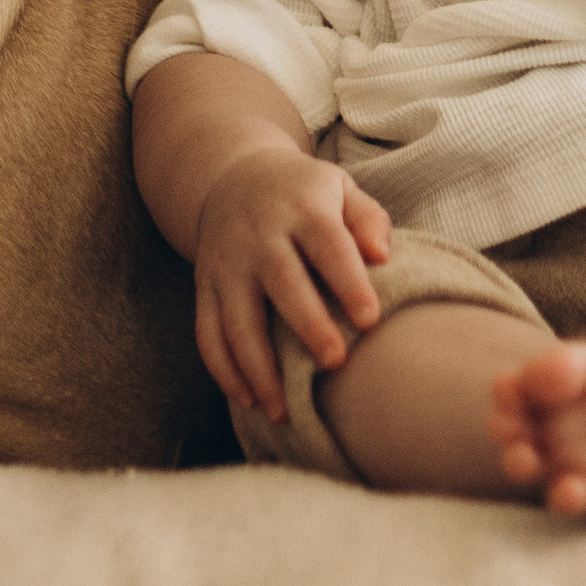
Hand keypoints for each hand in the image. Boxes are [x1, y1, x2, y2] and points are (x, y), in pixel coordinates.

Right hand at [193, 144, 391, 425]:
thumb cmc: (304, 194)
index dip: (349, 281)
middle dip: (307, 324)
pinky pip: (207, 332)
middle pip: (282, 281)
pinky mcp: (203, 285)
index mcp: (301, 207)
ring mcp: (226, 262)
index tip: (371, 320)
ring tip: (284, 410)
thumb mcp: (338, 187)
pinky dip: (223, 370)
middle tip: (336, 361)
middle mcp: (259, 234)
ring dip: (259, 367)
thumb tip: (381, 256)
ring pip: (237, 318)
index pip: (327, 244)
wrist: (233, 175)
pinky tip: (248, 400)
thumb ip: (367, 219)